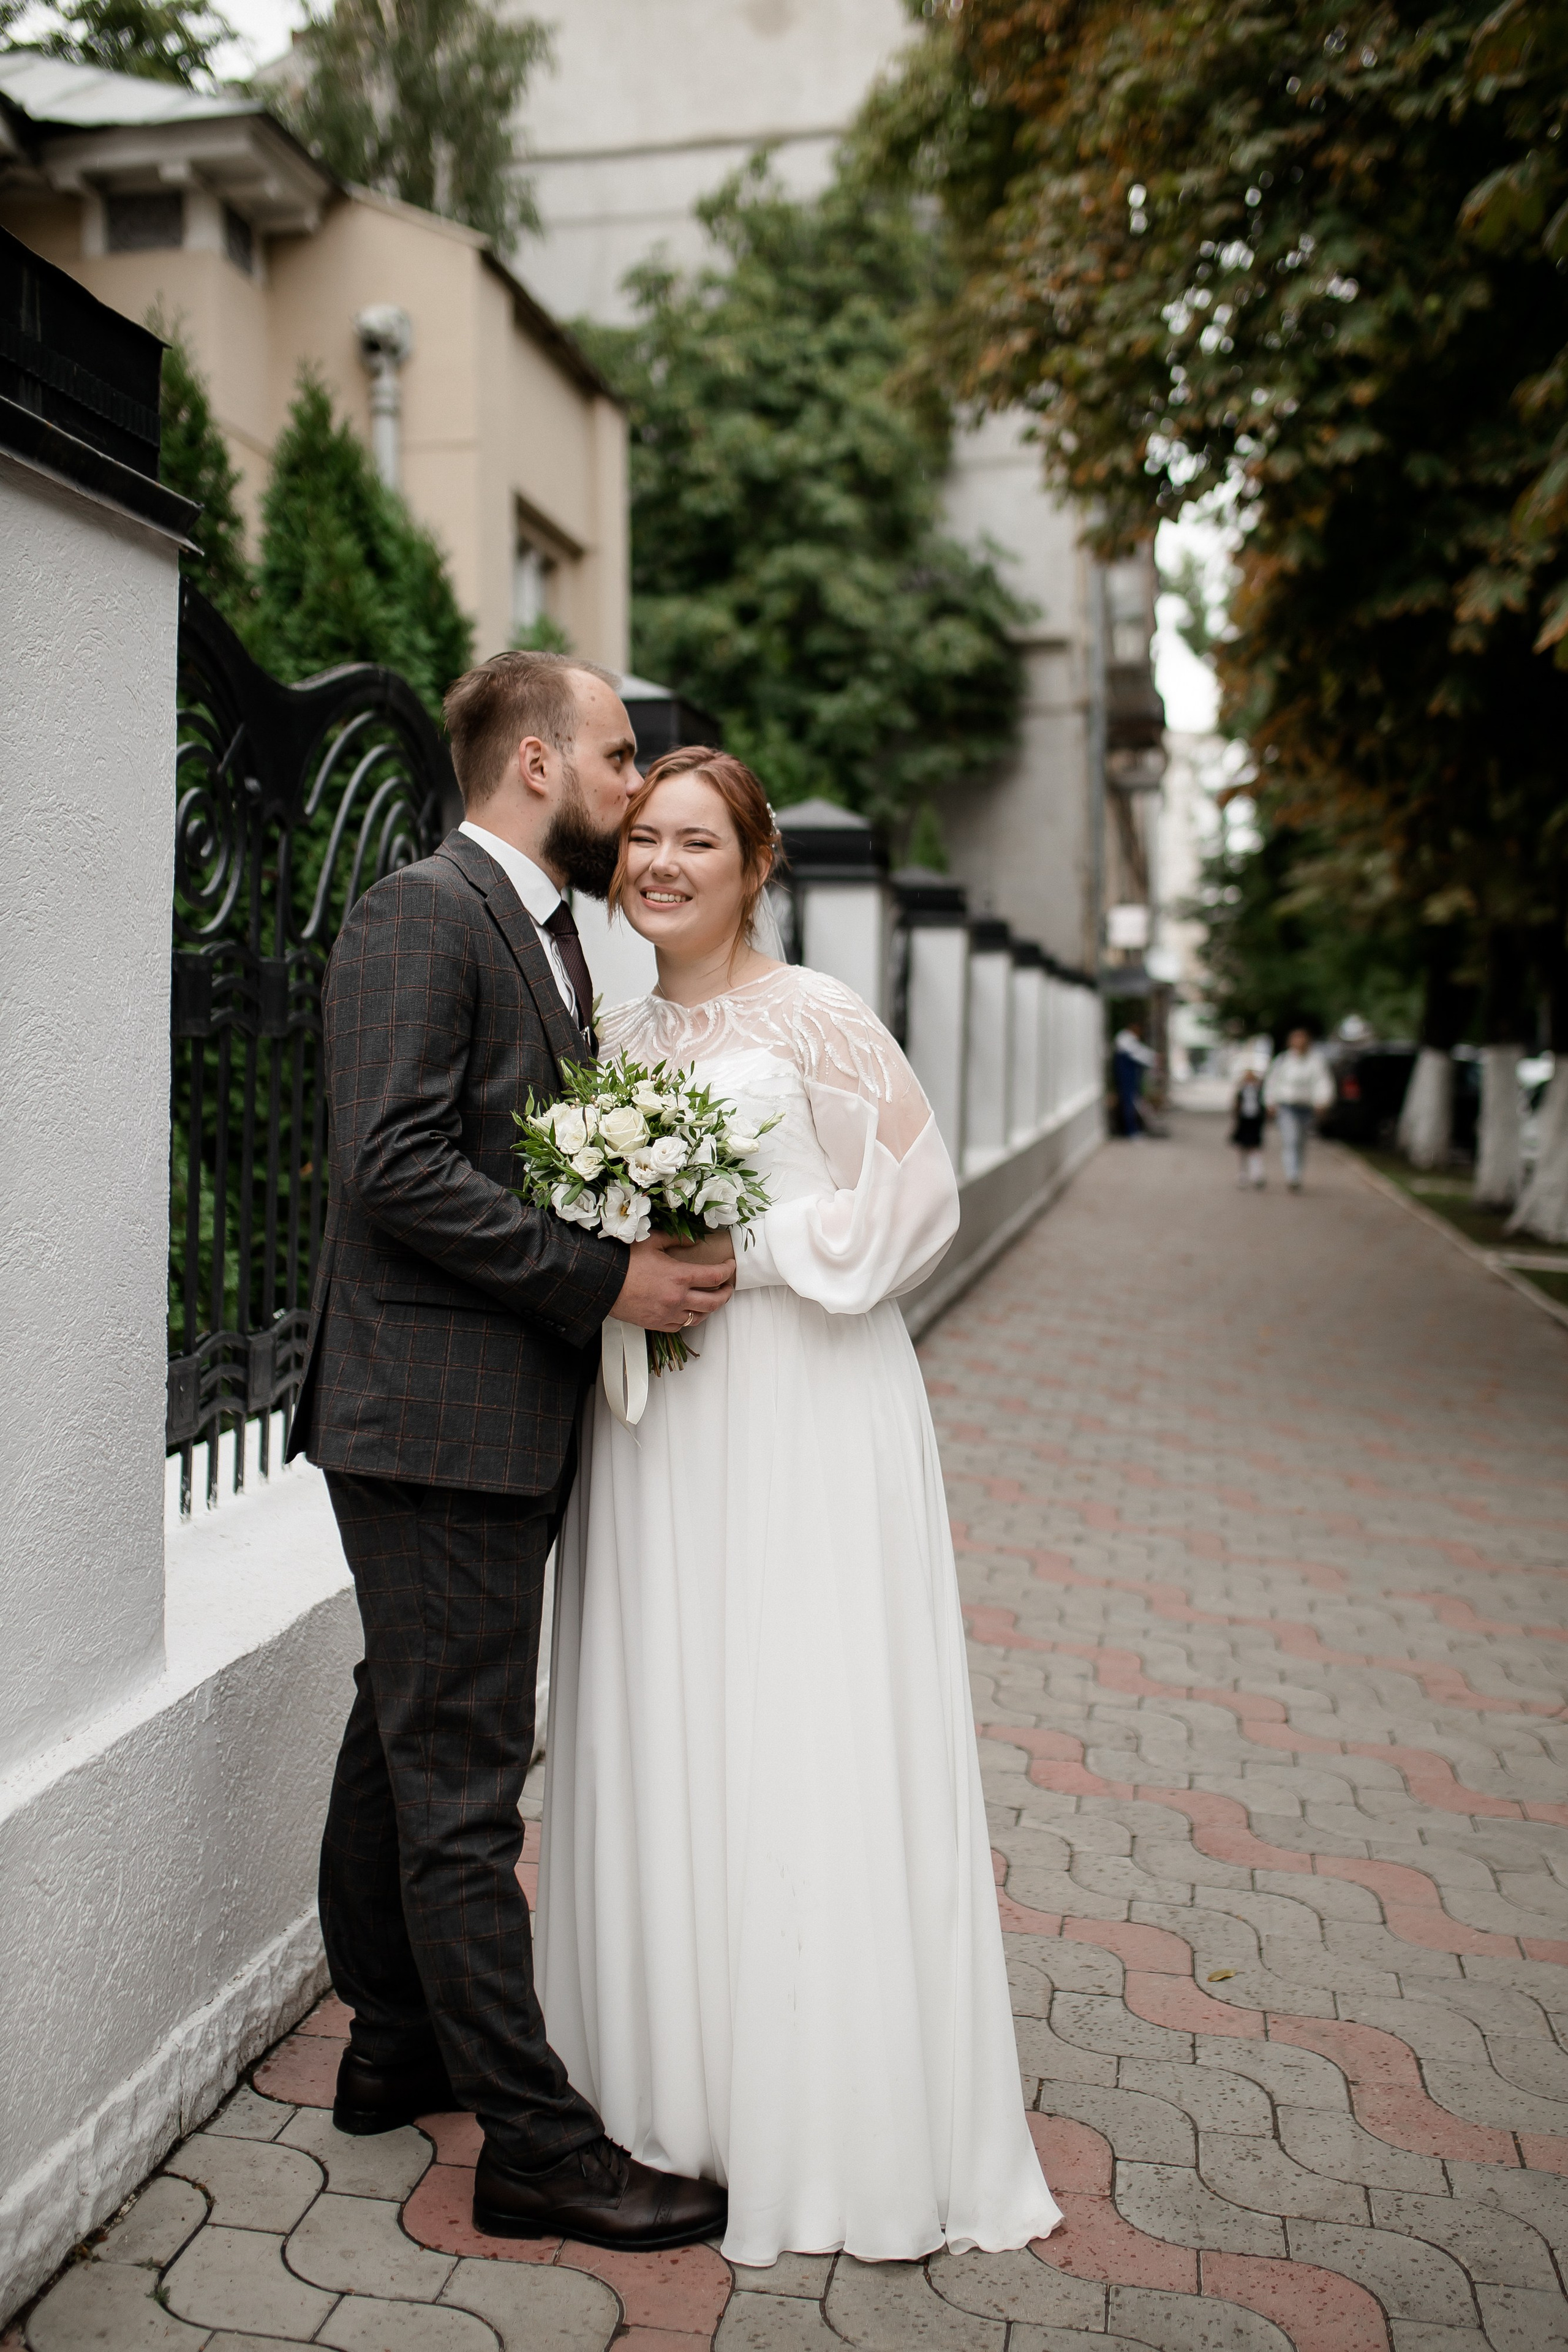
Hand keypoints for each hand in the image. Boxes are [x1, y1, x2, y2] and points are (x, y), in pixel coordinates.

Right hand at [613, 1230, 734, 1332]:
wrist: (603, 1283)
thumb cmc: (625, 1261)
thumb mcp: (652, 1242)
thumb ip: (676, 1239)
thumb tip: (693, 1240)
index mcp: (679, 1276)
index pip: (715, 1276)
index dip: (728, 1271)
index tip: (730, 1266)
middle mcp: (678, 1298)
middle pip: (714, 1302)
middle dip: (726, 1293)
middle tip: (728, 1287)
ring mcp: (668, 1314)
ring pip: (700, 1317)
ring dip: (710, 1309)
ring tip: (712, 1300)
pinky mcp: (657, 1324)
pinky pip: (681, 1326)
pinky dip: (689, 1319)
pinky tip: (690, 1311)